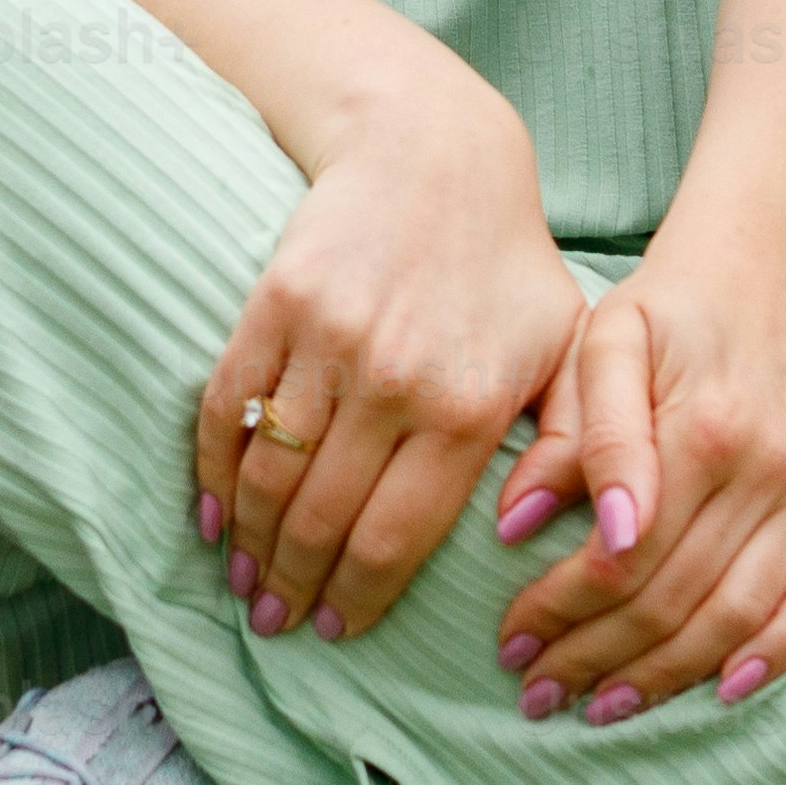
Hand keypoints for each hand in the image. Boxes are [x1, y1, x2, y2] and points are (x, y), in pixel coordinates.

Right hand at [197, 87, 584, 645]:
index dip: (356, 599)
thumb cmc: (506, 268)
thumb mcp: (568, 351)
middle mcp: (397, 382)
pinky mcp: (275, 305)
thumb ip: (574, 446)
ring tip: (242, 579)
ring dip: (248, 543)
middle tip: (274, 622)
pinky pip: (228, 412)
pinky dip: (212, 472)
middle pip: (324, 521)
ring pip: (271, 475)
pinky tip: (211, 514)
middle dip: (292, 586)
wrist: (432, 153)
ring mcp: (329, 343)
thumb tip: (531, 537)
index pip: (395, 539)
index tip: (335, 631)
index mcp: (468, 408)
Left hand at [486, 256, 785, 722]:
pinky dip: (778, 653)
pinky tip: (722, 688)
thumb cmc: (670, 309)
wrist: (771, 270)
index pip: (622, 559)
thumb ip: (573, 433)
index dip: (560, 612)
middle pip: (674, 599)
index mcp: (701, 429)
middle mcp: (767, 469)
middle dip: (596, 658)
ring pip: (738, 616)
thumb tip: (519, 524)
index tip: (509, 643)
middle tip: (537, 692)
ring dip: (667, 676)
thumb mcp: (602, 339)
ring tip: (603, 706)